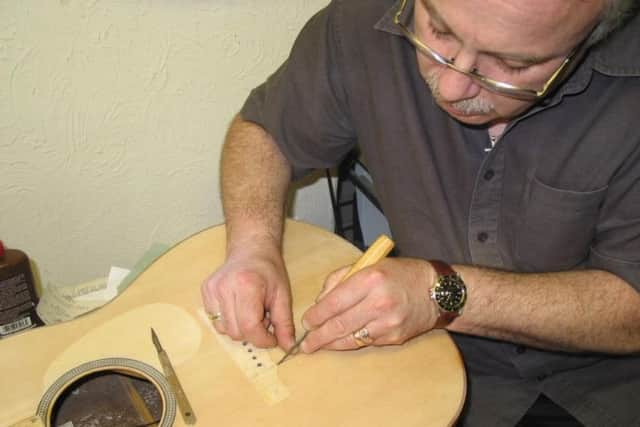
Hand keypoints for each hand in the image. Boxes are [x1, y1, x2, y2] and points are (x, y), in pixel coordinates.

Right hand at [201, 240, 294, 349]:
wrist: (250, 249)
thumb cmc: (269, 270)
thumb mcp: (283, 295)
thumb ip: (284, 322)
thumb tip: (288, 346)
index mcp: (246, 285)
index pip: (249, 326)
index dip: (262, 339)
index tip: (272, 338)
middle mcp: (225, 287)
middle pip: (236, 331)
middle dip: (253, 333)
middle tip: (264, 318)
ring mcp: (212, 289)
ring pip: (224, 329)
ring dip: (240, 328)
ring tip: (252, 311)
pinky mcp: (205, 291)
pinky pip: (216, 321)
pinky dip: (230, 321)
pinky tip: (239, 308)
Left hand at [300, 257, 438, 351]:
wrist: (437, 292)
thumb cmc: (400, 274)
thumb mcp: (369, 265)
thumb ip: (341, 279)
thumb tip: (320, 302)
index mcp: (371, 278)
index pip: (334, 301)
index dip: (316, 315)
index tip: (306, 321)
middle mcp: (379, 302)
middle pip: (339, 324)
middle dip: (318, 336)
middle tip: (305, 343)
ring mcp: (388, 322)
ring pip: (350, 338)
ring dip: (330, 344)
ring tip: (316, 346)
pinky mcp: (394, 337)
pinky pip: (365, 342)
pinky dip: (349, 343)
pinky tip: (339, 342)